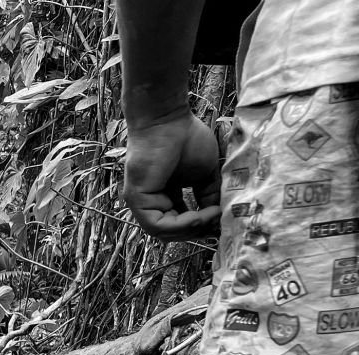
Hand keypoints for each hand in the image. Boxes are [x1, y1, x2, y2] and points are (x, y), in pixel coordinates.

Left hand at [122, 112, 220, 240]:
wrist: (167, 118)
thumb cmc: (185, 137)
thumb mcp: (205, 174)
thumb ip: (210, 195)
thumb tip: (219, 216)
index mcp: (165, 196)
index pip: (180, 222)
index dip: (201, 226)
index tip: (222, 220)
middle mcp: (151, 201)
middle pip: (173, 232)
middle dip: (198, 231)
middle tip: (219, 222)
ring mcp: (141, 201)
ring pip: (164, 233)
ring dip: (191, 229)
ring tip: (212, 216)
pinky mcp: (136, 198)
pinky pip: (156, 225)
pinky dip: (180, 225)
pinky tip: (198, 216)